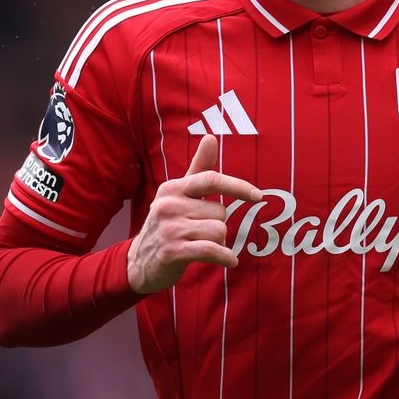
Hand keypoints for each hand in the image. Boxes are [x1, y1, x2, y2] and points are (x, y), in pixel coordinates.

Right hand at [126, 134, 261, 293]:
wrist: (141, 261)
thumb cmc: (168, 223)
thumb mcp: (180, 194)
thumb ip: (199, 168)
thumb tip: (210, 137)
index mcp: (173, 188)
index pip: (210, 179)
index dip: (237, 186)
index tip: (258, 195)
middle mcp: (168, 205)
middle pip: (220, 211)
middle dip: (218, 224)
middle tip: (201, 232)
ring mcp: (169, 229)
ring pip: (219, 231)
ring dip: (219, 241)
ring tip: (203, 244)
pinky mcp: (173, 252)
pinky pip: (211, 250)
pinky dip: (225, 257)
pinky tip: (229, 260)